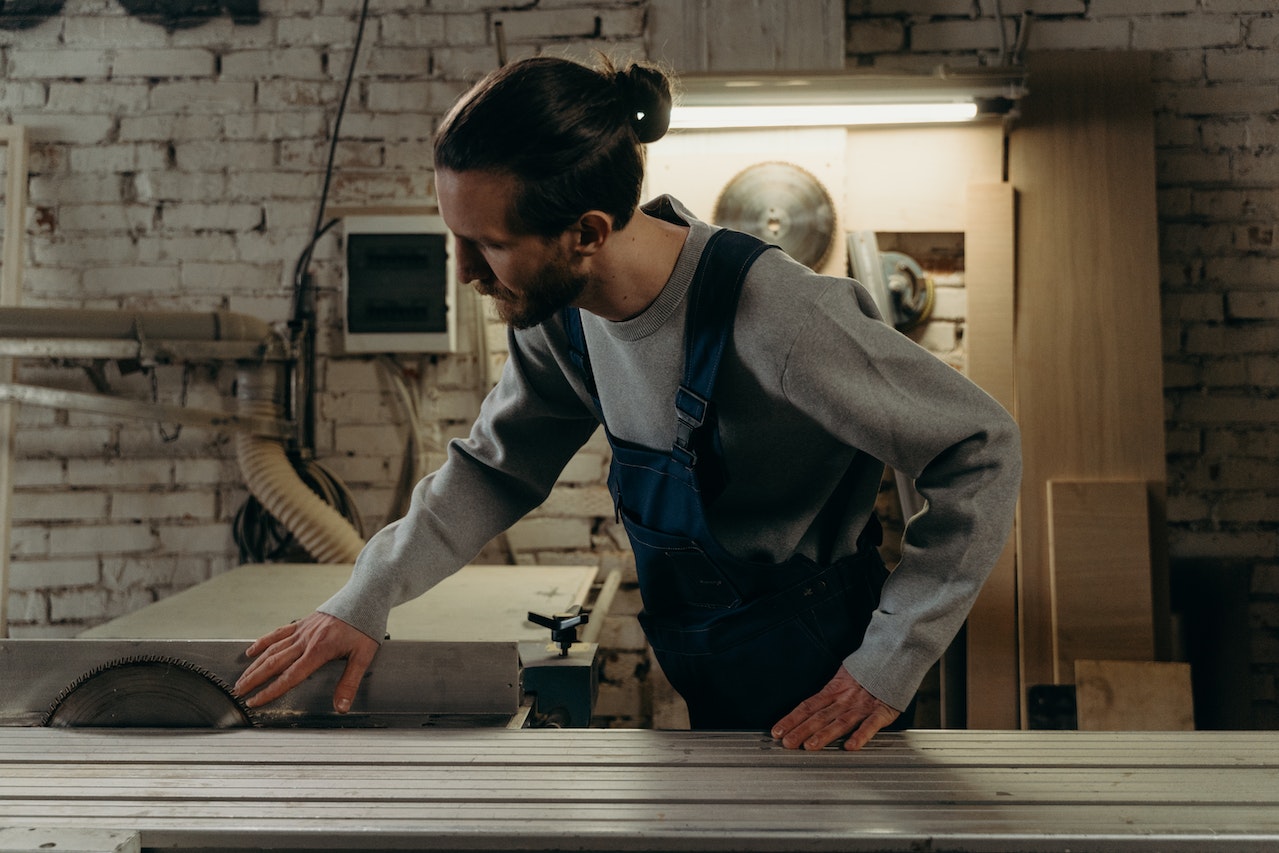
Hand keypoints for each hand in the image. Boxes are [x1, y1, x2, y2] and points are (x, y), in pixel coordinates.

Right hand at [233, 611, 378, 712]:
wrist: (363, 596)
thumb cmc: (365, 625)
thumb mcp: (363, 656)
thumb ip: (349, 683)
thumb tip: (342, 708)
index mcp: (319, 650)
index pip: (289, 676)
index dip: (270, 691)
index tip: (255, 702)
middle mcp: (305, 640)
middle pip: (273, 664)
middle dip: (254, 680)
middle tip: (238, 693)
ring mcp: (302, 630)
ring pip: (272, 650)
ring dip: (254, 666)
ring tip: (241, 679)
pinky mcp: (302, 622)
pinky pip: (278, 633)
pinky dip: (263, 642)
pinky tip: (251, 651)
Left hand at [771, 666, 899, 750]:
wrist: (893, 658)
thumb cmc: (867, 673)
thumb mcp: (842, 679)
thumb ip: (828, 696)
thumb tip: (805, 712)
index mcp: (834, 691)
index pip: (808, 706)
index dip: (792, 719)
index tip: (777, 731)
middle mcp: (845, 699)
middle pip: (820, 716)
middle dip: (802, 730)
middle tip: (787, 743)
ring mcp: (863, 706)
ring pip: (841, 721)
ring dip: (825, 734)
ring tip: (811, 746)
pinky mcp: (882, 711)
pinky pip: (871, 724)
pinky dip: (861, 735)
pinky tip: (851, 746)